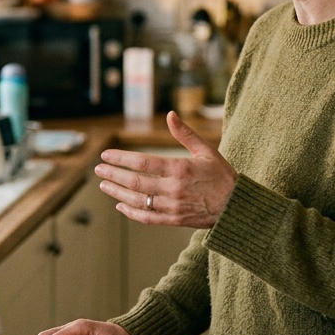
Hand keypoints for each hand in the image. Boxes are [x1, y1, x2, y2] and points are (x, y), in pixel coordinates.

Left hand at [96, 111, 237, 229]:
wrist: (236, 207)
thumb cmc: (222, 176)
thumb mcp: (206, 150)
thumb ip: (185, 133)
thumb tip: (170, 114)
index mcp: (179, 169)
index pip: (142, 163)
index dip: (120, 159)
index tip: (106, 155)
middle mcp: (173, 189)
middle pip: (134, 182)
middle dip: (113, 175)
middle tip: (98, 169)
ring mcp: (172, 206)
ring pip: (137, 201)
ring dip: (117, 192)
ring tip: (103, 184)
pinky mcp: (173, 220)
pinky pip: (146, 218)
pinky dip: (130, 212)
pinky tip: (120, 205)